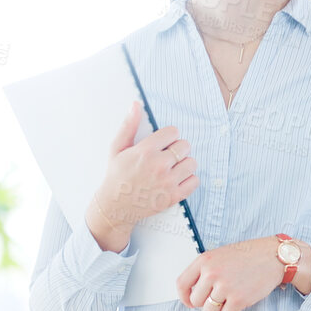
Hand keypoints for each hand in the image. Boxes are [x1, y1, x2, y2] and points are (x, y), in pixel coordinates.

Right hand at [85, 101, 197, 252]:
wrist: (115, 206)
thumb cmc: (116, 175)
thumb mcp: (118, 148)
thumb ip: (129, 125)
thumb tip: (136, 104)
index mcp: (145, 151)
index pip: (173, 132)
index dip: (169, 136)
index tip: (163, 143)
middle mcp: (158, 165)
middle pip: (185, 146)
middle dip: (177, 148)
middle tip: (167, 156)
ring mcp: (167, 182)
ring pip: (192, 163)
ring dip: (184, 164)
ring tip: (173, 168)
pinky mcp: (173, 197)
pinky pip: (194, 181)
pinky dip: (189, 179)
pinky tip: (177, 179)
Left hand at [176, 236, 290, 310]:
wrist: (272, 256)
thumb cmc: (249, 255)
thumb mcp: (220, 255)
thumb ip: (205, 270)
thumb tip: (193, 291)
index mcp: (204, 260)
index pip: (182, 284)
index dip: (184, 297)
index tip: (189, 301)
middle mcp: (211, 273)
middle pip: (195, 301)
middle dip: (205, 302)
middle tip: (218, 296)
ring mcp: (224, 287)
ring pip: (209, 310)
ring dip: (219, 308)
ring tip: (231, 296)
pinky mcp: (238, 299)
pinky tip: (239, 300)